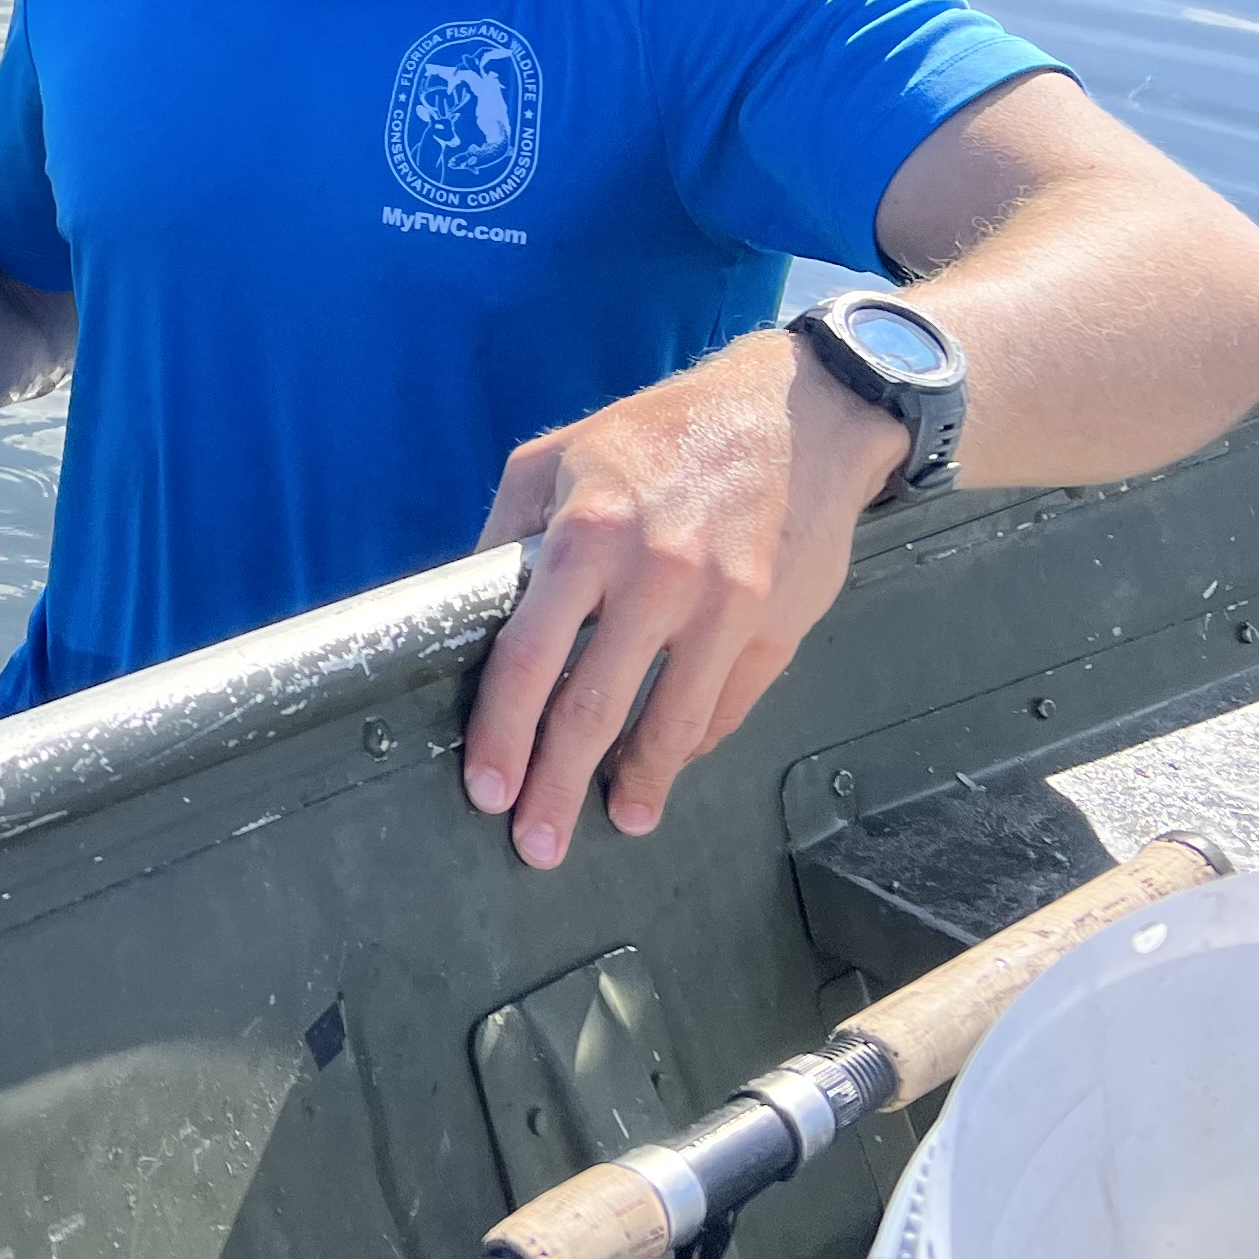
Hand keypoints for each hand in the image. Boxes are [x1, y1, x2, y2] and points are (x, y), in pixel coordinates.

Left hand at [461, 328, 907, 867]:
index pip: (528, 656)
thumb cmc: (661, 433)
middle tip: (535, 845)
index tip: (486, 787)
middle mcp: (658, 576)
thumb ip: (507, 533)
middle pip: (592, 709)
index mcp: (588, 534)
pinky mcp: (776, 627)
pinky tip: (664, 767)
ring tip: (613, 821)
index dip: (502, 732)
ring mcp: (725, 607)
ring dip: (636, 786)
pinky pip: (725, 708)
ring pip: (670, 725)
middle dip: (555, 787)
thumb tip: (462, 606)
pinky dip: (689, 745)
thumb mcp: (556, 456)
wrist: (796, 413)